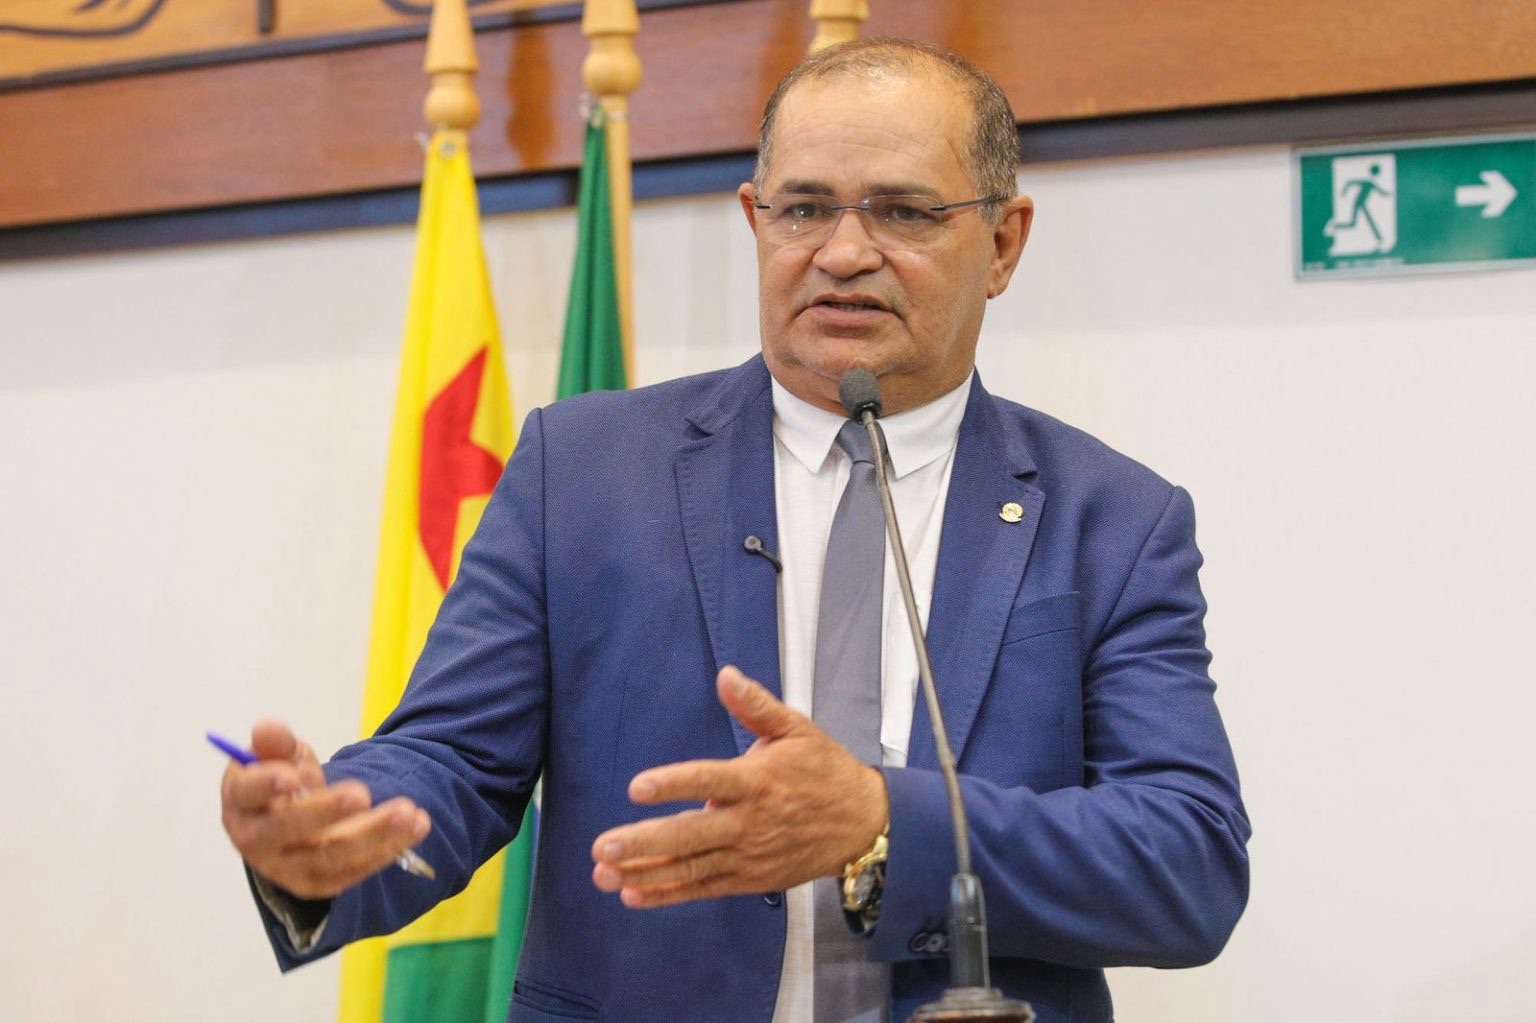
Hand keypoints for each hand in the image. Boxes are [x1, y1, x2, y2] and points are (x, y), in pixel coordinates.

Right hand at [219, 719, 430, 898]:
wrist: (292, 819)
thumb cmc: (282, 779)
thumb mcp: (279, 755)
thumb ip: (277, 743)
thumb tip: (267, 728)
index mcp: (241, 802)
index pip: (247, 792)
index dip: (266, 784)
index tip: (293, 775)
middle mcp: (257, 840)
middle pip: (288, 829)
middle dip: (326, 811)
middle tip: (362, 793)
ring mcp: (288, 867)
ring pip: (331, 856)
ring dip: (374, 833)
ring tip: (409, 812)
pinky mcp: (319, 883)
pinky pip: (355, 869)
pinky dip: (389, 848)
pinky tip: (416, 826)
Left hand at [590, 666, 887, 907]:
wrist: (862, 824)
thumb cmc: (825, 771)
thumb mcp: (797, 730)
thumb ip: (756, 705)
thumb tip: (726, 674)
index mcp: (757, 780)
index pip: (708, 781)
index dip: (672, 784)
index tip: (636, 787)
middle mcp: (748, 822)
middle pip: (691, 835)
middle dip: (645, 842)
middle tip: (604, 846)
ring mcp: (747, 855)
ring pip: (690, 867)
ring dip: (645, 873)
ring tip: (603, 875)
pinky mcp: (748, 879)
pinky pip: (703, 888)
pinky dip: (668, 894)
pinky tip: (633, 894)